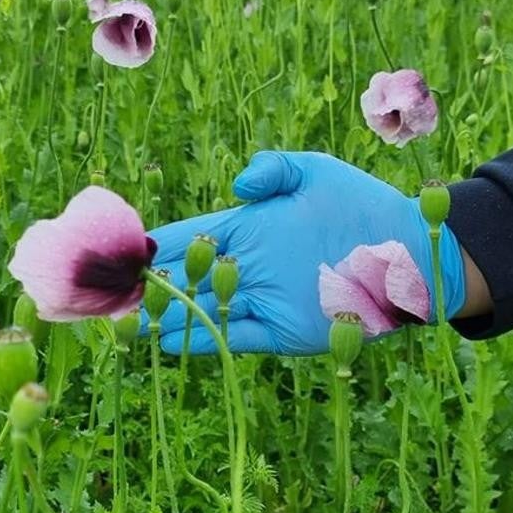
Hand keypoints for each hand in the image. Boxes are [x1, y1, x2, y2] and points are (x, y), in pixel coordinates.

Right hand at [141, 151, 466, 354]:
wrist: (410, 252)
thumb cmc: (361, 206)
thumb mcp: (315, 172)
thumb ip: (272, 169)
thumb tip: (235, 191)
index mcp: (245, 229)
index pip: (186, 238)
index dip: (151, 247)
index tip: (117, 254)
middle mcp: (245, 266)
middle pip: (182, 279)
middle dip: (144, 289)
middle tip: (102, 299)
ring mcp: (259, 300)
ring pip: (199, 311)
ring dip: (163, 319)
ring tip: (122, 326)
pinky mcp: (279, 331)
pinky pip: (231, 337)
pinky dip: (200, 341)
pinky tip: (166, 342)